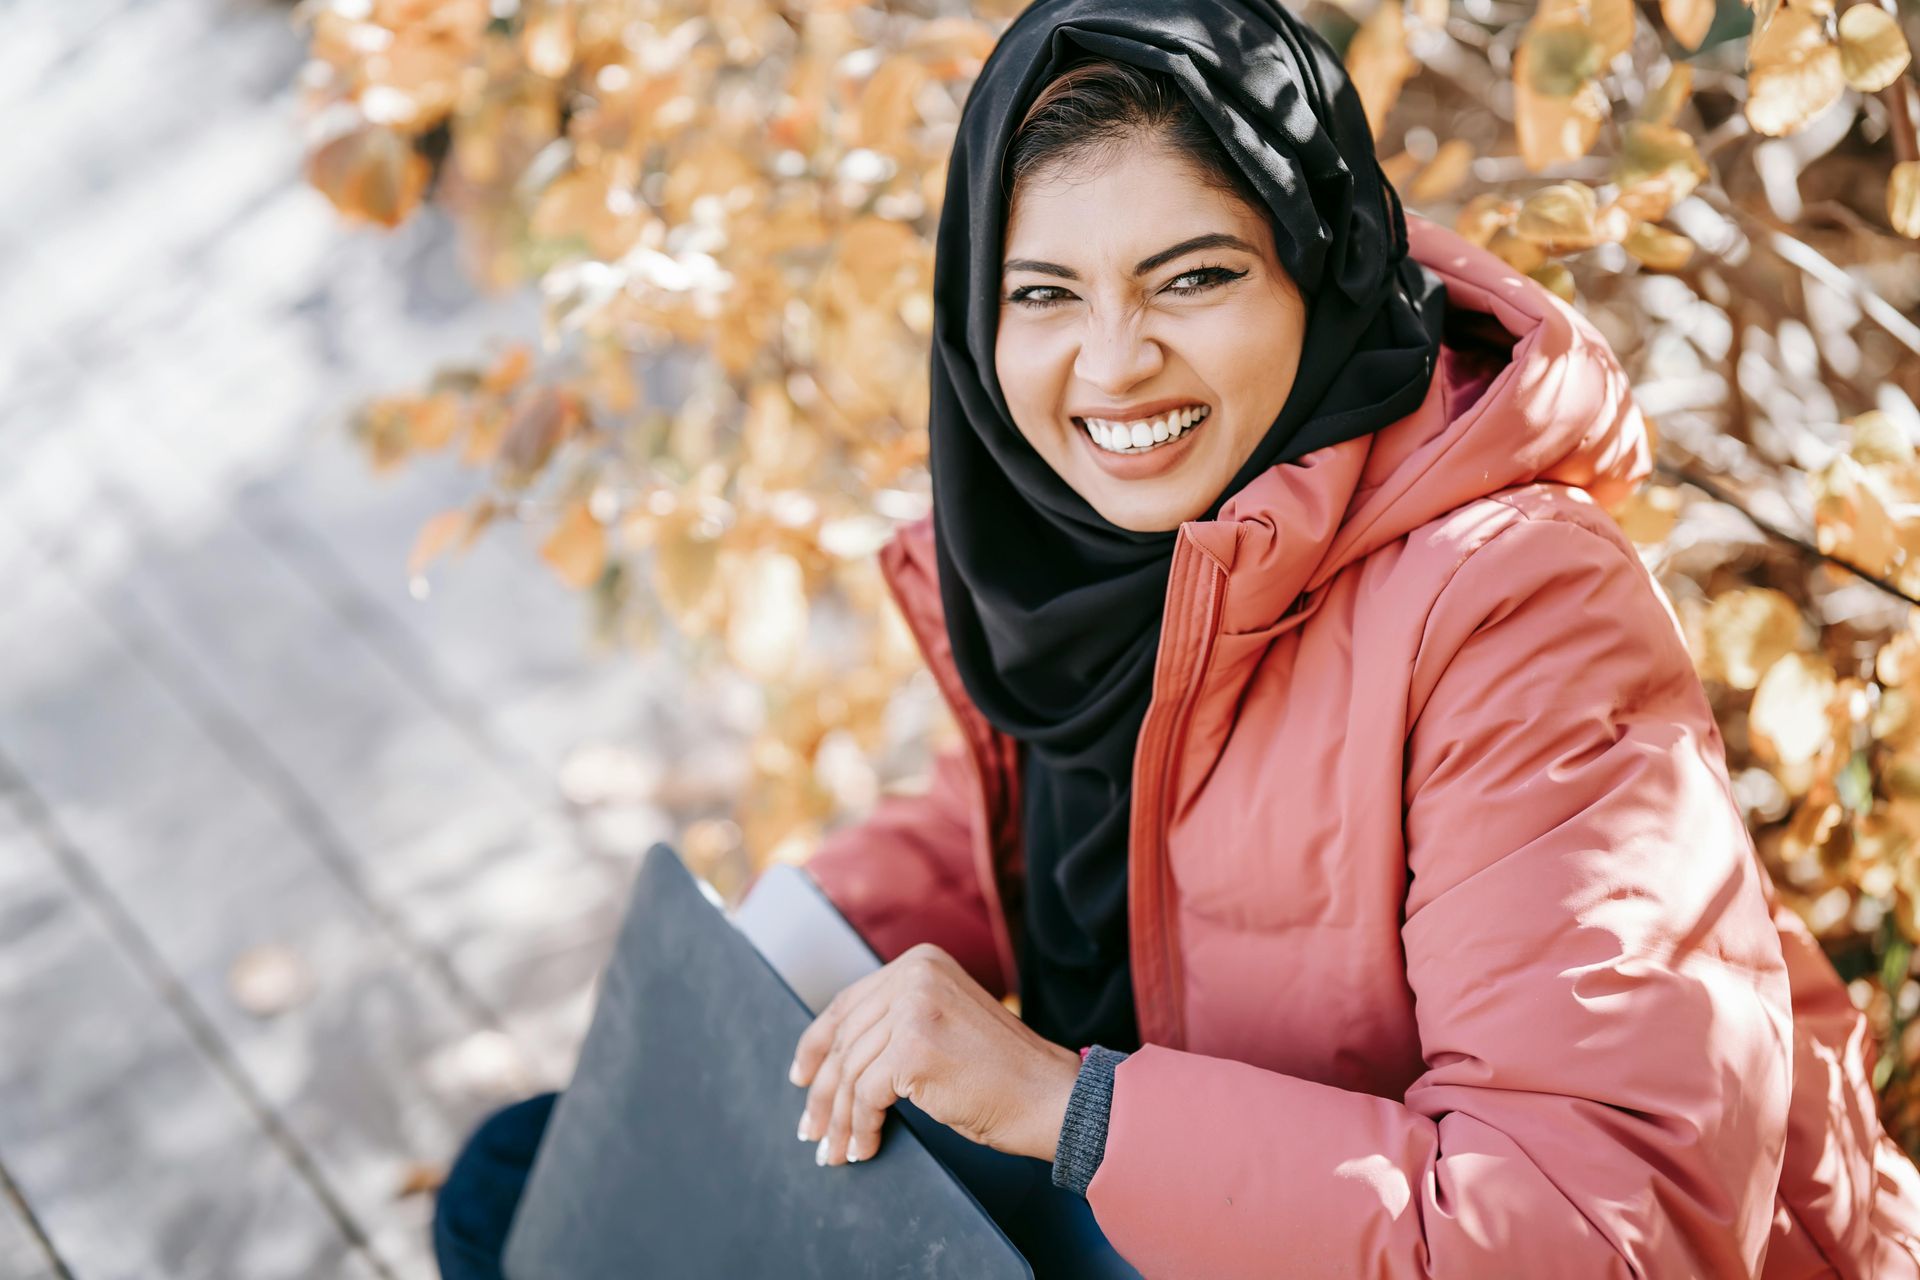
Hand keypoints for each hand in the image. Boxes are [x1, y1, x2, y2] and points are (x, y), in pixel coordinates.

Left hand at [787, 942, 1082, 1167]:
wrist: (1051, 1096)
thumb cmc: (1002, 1074)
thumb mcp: (945, 1023)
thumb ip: (899, 1020)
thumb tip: (836, 1056)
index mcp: (921, 962)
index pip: (848, 1004)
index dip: (816, 1045)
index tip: (802, 1077)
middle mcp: (914, 975)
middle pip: (845, 1039)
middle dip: (823, 1093)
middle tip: (812, 1131)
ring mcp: (914, 1008)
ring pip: (851, 1072)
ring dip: (840, 1120)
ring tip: (837, 1152)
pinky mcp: (914, 1048)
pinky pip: (866, 1095)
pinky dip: (860, 1128)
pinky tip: (865, 1148)